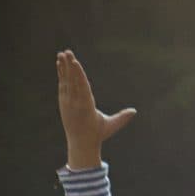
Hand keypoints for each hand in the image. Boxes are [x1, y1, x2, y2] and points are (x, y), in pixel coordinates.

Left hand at [55, 50, 133, 170]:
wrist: (80, 143)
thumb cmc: (98, 133)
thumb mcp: (111, 126)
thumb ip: (122, 118)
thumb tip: (134, 111)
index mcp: (86, 107)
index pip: (82, 87)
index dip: (78, 74)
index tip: (75, 63)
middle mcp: (75, 103)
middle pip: (72, 81)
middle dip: (70, 66)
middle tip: (67, 52)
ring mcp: (67, 102)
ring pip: (65, 81)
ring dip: (64, 67)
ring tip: (62, 53)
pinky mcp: (63, 101)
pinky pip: (62, 84)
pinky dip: (61, 74)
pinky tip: (60, 63)